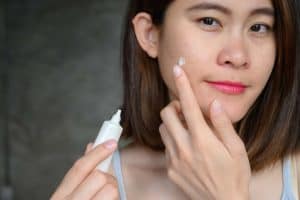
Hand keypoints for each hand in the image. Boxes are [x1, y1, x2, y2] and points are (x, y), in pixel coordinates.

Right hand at [50, 140, 118, 199]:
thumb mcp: (70, 195)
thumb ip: (82, 172)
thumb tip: (91, 146)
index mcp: (60, 196)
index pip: (80, 167)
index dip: (97, 152)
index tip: (111, 143)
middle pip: (98, 176)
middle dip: (108, 178)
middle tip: (107, 186)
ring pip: (111, 189)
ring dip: (113, 191)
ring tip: (106, 198)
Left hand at [159, 65, 250, 199]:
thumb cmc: (234, 175)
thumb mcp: (236, 149)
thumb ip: (223, 125)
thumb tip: (213, 104)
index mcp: (202, 140)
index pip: (189, 106)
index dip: (182, 85)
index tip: (177, 70)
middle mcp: (184, 148)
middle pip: (166, 114)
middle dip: (174, 106)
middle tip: (185, 110)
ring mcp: (174, 159)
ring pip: (162, 129)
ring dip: (171, 122)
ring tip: (186, 127)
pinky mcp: (170, 168)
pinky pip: (165, 146)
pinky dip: (172, 139)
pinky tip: (185, 145)